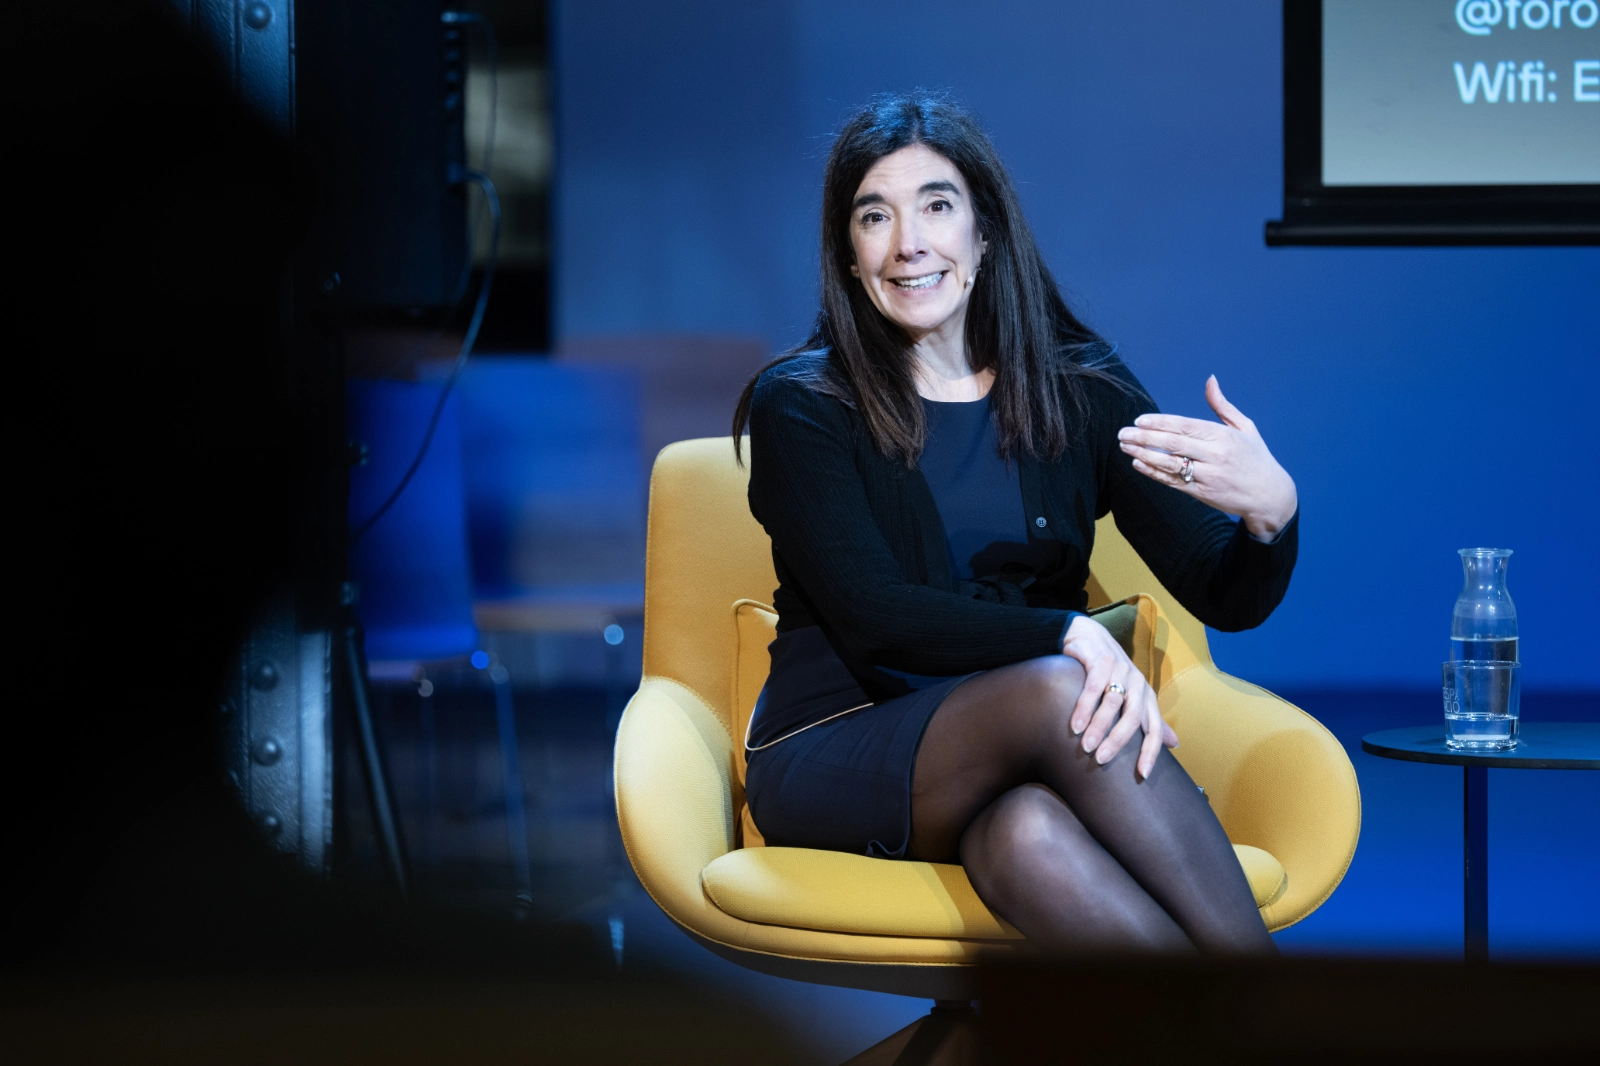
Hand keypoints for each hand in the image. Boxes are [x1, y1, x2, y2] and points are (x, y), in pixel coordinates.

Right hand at [1061, 614, 1177, 780]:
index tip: (1141, 775)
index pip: (1154, 728)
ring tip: (1085, 746)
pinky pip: (1093, 687)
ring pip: (1112, 703)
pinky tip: (1075, 725)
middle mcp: (1136, 682)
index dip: (1151, 752)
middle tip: (1101, 760)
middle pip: (1133, 717)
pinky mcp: (1101, 660)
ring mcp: (1120, 669)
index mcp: (1146, 695)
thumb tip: (1175, 744)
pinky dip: (1084, 708)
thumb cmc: (1109, 672)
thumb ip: (1150, 720)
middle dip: (1118, 741)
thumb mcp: (1132, 696)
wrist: (1088, 636)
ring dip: (1098, 727)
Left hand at [1116, 376, 1297, 541]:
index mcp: (1224, 437)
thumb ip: (1222, 406)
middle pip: (1174, 444)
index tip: (1140, 420)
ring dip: (1145, 455)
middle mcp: (1216, 456)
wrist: (1270, 496)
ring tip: (1125, 446)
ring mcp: (1208, 476)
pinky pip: (1174, 482)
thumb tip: (1210, 380)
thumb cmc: (1255, 457)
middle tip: (1123, 433)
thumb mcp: (1244, 428)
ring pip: (1171, 464)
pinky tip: (1138, 464)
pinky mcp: (1203, 493)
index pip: (1186, 426)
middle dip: (1146, 437)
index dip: (1161, 423)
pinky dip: (1154, 473)